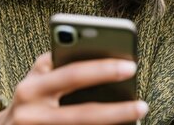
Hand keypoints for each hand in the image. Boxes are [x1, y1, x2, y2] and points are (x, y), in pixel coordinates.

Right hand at [0, 52, 147, 124]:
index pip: (72, 75)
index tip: (131, 65)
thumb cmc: (31, 97)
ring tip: (137, 115)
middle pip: (82, 115)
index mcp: (31, 87)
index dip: (102, 70)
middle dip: (117, 110)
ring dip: (114, 124)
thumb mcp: (37, 77)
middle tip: (143, 105)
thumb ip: (59, 65)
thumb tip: (101, 56)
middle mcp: (31, 113)